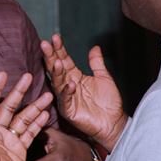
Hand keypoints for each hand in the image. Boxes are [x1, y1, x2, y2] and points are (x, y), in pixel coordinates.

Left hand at [0, 72, 51, 160]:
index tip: (2, 74)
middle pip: (8, 108)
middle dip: (18, 92)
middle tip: (28, 76)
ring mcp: (8, 142)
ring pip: (22, 119)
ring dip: (34, 107)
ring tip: (48, 95)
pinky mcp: (19, 151)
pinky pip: (29, 132)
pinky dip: (38, 123)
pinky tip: (46, 113)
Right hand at [41, 34, 127, 151]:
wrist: (114, 122)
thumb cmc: (109, 102)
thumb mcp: (104, 77)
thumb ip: (97, 63)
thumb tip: (95, 47)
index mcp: (74, 76)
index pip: (64, 60)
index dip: (60, 49)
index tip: (55, 37)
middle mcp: (68, 85)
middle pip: (56, 68)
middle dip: (51, 56)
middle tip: (45, 44)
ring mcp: (67, 98)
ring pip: (58, 83)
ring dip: (57, 72)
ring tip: (56, 62)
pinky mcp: (69, 111)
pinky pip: (65, 100)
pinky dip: (67, 92)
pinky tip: (70, 84)